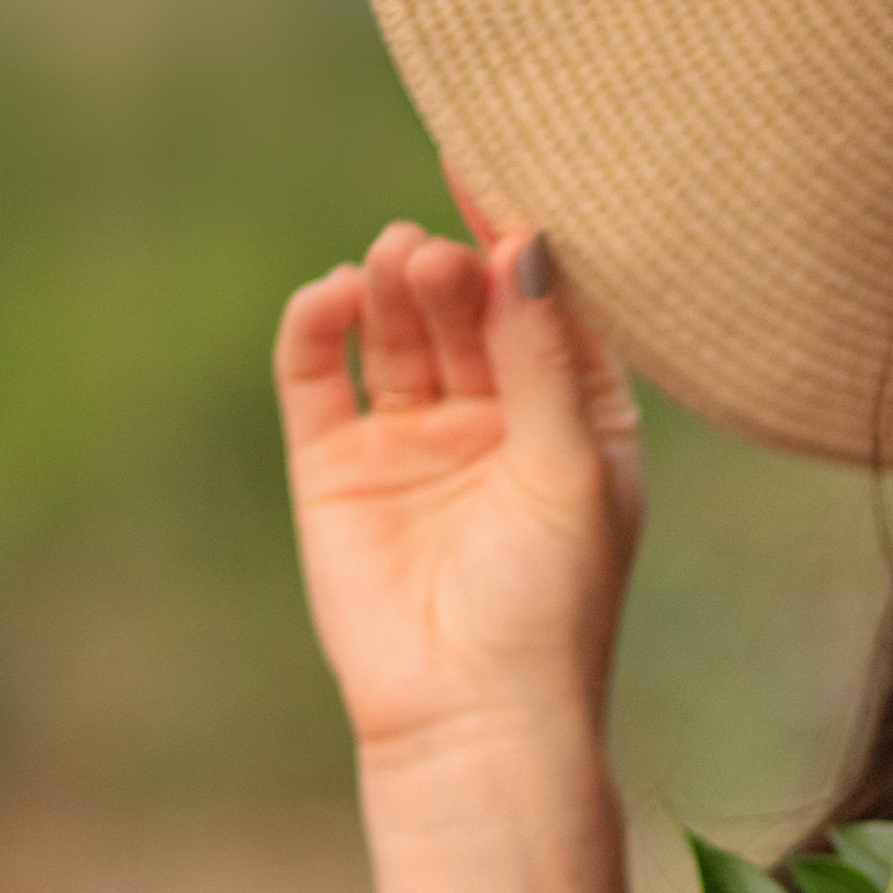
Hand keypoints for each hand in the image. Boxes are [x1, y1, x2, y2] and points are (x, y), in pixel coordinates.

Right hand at [274, 190, 642, 766]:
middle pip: (468, 307)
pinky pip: (319, 373)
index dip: (520, 242)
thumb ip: (543, 355)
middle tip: (435, 256)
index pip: (546, 305)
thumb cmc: (548, 604)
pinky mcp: (335, 463)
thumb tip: (526, 240)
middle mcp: (493, 417)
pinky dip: (319, 326)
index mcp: (573, 416)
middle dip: (453, 271)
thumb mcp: (568, 468)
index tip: (491, 174)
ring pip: (396, 330)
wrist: (470, 718)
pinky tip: (331, 297)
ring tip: (397, 264)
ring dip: (392, 287)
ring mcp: (411, 437)